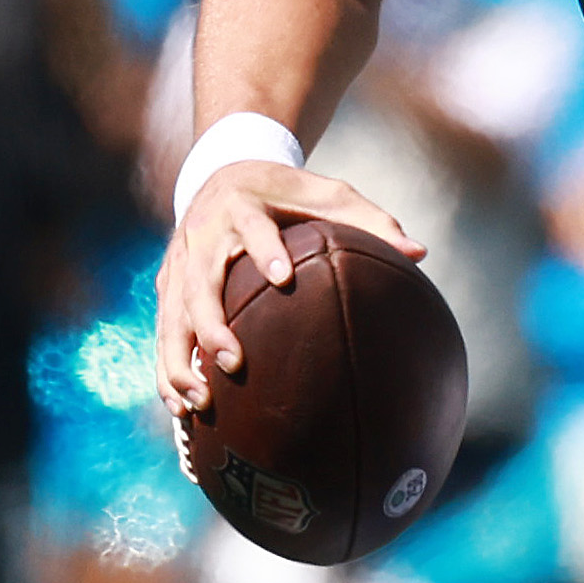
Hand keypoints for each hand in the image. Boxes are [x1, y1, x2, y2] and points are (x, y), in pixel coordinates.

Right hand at [155, 158, 422, 411]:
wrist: (225, 173)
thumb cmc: (289, 194)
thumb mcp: (331, 195)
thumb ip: (372, 222)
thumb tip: (419, 252)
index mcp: (244, 206)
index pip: (253, 228)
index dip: (265, 251)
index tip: (283, 279)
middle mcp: (203, 235)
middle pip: (199, 283)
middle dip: (212, 325)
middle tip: (233, 364)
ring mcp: (179, 263)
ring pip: (172, 315)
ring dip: (181, 360)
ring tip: (201, 401)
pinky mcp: (168, 286)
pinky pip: (164, 331)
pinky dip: (168, 369)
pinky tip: (183, 409)